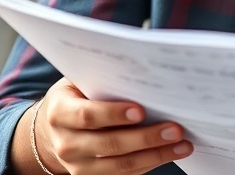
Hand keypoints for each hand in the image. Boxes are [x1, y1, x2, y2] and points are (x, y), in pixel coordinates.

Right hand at [29, 78, 192, 174]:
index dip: (114, 114)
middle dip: (146, 138)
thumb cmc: (75, 99)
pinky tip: (170, 153)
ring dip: (155, 155)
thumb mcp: (78, 83)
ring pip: (120, 165)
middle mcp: (67, 143)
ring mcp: (78, 165)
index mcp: (61, 113)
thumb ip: (103, 78)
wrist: (51, 131)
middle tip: (176, 129)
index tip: (141, 110)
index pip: (87, 115)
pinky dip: (150, 164)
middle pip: (110, 144)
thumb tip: (144, 70)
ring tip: (182, 145)